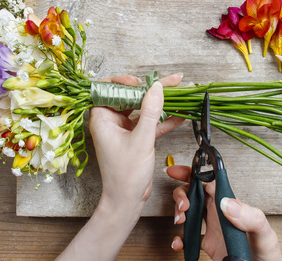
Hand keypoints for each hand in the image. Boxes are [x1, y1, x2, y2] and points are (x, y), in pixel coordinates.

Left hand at [90, 74, 184, 211]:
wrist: (127, 200)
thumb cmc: (126, 174)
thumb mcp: (141, 140)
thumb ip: (150, 112)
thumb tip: (157, 88)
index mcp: (102, 119)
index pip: (107, 90)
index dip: (122, 81)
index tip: (140, 81)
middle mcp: (110, 122)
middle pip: (129, 97)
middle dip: (149, 90)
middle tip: (170, 82)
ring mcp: (124, 130)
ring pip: (141, 109)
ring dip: (159, 103)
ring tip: (179, 92)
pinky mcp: (135, 139)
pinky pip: (149, 124)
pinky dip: (162, 120)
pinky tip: (179, 115)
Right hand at [167, 165, 281, 260]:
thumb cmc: (268, 255)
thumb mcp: (264, 233)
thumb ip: (249, 217)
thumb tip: (227, 202)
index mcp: (232, 206)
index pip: (210, 181)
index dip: (192, 173)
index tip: (177, 171)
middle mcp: (220, 214)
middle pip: (195, 193)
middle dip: (181, 194)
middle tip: (183, 206)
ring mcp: (213, 229)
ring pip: (189, 212)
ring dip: (179, 213)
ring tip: (180, 221)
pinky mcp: (209, 245)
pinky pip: (189, 238)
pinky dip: (180, 239)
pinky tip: (180, 243)